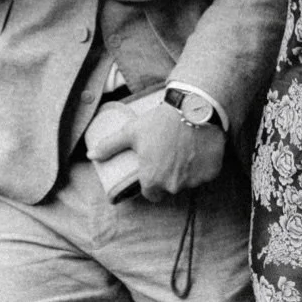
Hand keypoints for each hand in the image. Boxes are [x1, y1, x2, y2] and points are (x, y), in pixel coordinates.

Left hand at [88, 89, 224, 204]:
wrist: (193, 108)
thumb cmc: (159, 121)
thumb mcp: (131, 132)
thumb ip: (110, 146)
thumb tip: (91, 155)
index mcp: (151, 180)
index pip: (151, 194)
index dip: (152, 182)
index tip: (156, 168)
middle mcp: (172, 186)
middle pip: (170, 187)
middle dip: (170, 175)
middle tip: (171, 153)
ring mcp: (193, 181)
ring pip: (189, 181)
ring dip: (188, 170)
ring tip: (186, 148)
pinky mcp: (211, 173)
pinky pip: (207, 173)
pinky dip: (205, 164)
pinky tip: (200, 148)